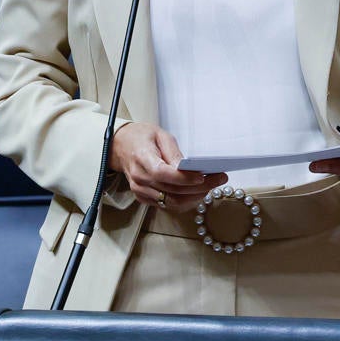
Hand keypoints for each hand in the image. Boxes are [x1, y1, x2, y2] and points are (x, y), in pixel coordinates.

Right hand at [109, 121, 225, 206]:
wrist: (121, 146)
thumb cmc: (140, 138)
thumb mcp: (159, 135)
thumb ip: (174, 153)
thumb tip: (189, 168)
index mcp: (142, 159)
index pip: (165, 174)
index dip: (185, 178)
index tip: (203, 176)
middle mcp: (140, 179)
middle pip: (173, 191)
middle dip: (200, 187)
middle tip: (219, 179)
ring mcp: (141, 191)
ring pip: (173, 203)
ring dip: (195, 197)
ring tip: (211, 186)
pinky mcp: (144, 198)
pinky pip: (168, 206)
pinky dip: (186, 201)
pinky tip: (197, 192)